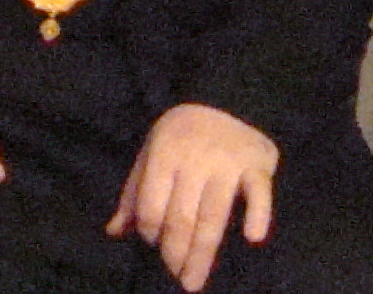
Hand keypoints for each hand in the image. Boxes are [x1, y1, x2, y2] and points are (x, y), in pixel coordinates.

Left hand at [107, 102, 277, 291]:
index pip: (151, 206)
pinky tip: (253, 237)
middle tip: (178, 280)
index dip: (149, 232)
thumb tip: (114, 231)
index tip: (155, 245)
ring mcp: (227, 161)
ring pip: (213, 216)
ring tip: (193, 282)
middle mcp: (195, 158)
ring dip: (202, 254)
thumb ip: (135, 194)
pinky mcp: (257, 164)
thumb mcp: (151, 154)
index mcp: (165, 153)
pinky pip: (259, 193)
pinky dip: (258, 214)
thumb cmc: (182, 136)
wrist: (227, 97)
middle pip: (181, 218)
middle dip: (175, 254)